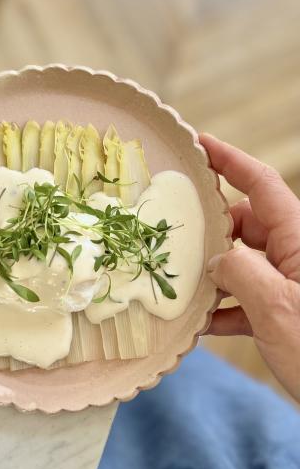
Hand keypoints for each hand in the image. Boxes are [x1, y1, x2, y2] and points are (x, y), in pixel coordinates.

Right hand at [199, 133, 299, 401]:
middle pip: (247, 225)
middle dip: (214, 232)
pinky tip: (204, 323)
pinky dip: (224, 307)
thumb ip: (239, 272)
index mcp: (298, 241)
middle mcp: (294, 256)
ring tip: (187, 289)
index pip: (262, 184)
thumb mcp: (275, 308)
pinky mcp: (282, 309)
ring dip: (214, 275)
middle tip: (181, 242)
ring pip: (242, 262)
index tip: (200, 145)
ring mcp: (287, 283)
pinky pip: (246, 297)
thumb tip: (215, 260)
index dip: (230, 160)